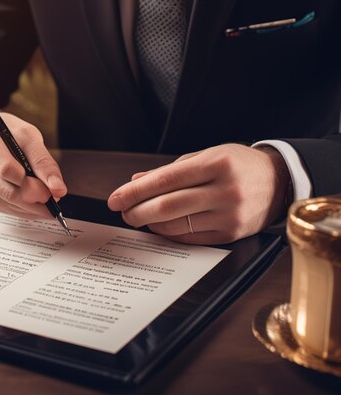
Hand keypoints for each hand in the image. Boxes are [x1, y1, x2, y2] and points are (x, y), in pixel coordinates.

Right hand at [0, 110, 66, 218]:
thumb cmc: (8, 133)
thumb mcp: (28, 135)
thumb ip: (43, 161)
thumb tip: (57, 188)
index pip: (8, 169)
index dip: (35, 184)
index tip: (56, 191)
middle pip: (8, 190)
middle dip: (36, 198)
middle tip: (54, 199)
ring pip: (7, 203)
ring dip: (32, 207)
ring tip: (47, 201)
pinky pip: (4, 208)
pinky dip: (23, 209)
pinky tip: (33, 203)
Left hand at [107, 144, 290, 243]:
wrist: (279, 181)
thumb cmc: (237, 164)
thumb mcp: (206, 155)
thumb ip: (170, 170)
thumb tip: (136, 181)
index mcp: (216, 164)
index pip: (164, 180)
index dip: (135, 191)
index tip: (115, 198)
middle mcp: (225, 190)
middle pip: (168, 206)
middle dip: (137, 211)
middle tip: (123, 212)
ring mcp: (230, 215)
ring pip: (177, 225)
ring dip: (151, 224)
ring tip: (140, 217)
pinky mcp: (232, 235)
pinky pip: (191, 238)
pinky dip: (170, 233)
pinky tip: (160, 227)